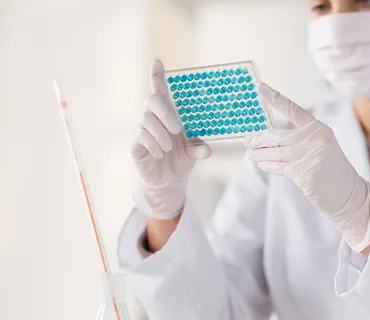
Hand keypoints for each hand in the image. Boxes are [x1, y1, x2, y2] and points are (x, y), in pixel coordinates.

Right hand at [131, 59, 211, 219]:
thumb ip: (199, 149)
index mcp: (168, 114)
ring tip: (169, 148)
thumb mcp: (193, 154)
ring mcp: (142, 129)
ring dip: (161, 134)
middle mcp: (153, 117)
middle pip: (151, 101)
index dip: (157, 75)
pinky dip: (153, 145)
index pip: (160, 90)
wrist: (167, 181)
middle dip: (165, 112)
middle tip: (178, 128)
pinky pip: (140, 137)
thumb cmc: (180, 159)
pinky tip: (160, 153)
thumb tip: (207, 150)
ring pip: (146, 120)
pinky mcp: (135, 143)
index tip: (157, 61)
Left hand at [246, 84, 369, 250]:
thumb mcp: (322, 148)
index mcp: (319, 129)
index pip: (293, 109)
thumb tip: (271, 140)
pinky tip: (261, 163)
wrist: (349, 194)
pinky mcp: (302, 172)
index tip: (260, 88)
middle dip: (258, 139)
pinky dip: (267, 165)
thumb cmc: (334, 172)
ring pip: (273, 153)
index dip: (275, 98)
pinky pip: (277, 166)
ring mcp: (307, 155)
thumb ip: (301, 142)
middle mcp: (313, 139)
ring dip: (258, 154)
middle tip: (246, 139)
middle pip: (277, 136)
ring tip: (250, 153)